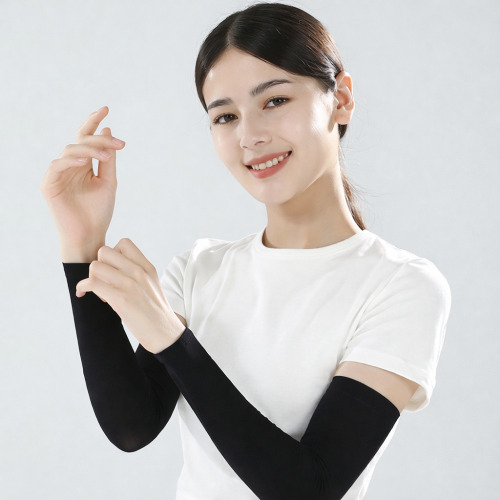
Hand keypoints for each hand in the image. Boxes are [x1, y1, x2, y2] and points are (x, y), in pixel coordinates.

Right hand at [40, 106, 124, 260]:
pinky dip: (71, 160)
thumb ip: (108, 158)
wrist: (90, 236)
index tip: (106, 108)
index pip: (86, 138)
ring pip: (70, 150)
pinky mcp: (49, 185)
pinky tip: (85, 162)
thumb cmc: (99, 212)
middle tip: (118, 144)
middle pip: (81, 142)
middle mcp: (70, 166)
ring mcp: (58, 174)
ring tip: (107, 155)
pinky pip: (57, 165)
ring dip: (90, 149)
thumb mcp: (109, 182)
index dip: (93, 122)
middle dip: (100, 139)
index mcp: (83, 164)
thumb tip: (108, 130)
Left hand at [74, 238, 185, 353]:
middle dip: (99, 265)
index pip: (123, 243)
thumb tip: (113, 268)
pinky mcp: (121, 299)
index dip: (112, 254)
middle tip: (104, 282)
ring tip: (100, 292)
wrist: (165, 334)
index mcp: (147, 267)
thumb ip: (137, 273)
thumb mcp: (152, 285)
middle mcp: (139, 272)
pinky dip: (82, 288)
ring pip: (95, 266)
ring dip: (91, 278)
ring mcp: (131, 285)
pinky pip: (92, 283)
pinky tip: (83, 294)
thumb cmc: (156, 314)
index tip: (113, 270)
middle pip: (104, 252)